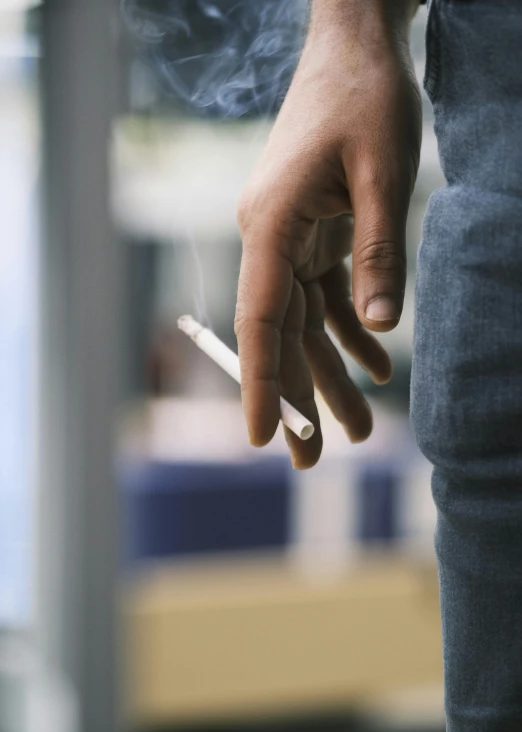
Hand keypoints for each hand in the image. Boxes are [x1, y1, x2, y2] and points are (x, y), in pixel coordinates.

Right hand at [235, 0, 421, 468]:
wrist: (354, 48)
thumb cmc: (365, 97)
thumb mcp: (385, 174)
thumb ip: (380, 253)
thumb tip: (378, 331)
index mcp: (271, 226)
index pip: (261, 320)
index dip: (261, 382)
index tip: (263, 438)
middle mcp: (269, 238)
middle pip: (280, 334)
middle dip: (299, 397)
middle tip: (314, 461)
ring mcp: (288, 236)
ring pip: (304, 322)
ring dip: (329, 374)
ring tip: (359, 428)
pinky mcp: (311, 231)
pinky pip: (324, 294)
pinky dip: (348, 331)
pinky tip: (375, 365)